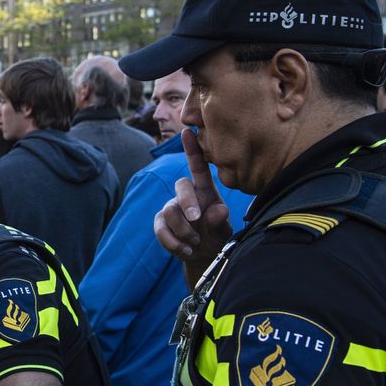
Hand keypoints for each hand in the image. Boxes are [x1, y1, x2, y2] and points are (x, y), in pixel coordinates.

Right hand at [154, 129, 232, 287]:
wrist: (202, 256)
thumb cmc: (216, 236)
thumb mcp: (224, 231)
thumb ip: (221, 221)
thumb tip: (218, 210)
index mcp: (205, 190)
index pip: (198, 166)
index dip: (193, 149)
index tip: (188, 129)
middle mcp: (186, 194)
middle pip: (181, 185)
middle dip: (188, 203)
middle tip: (196, 220)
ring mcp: (171, 207)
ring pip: (170, 211)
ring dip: (184, 231)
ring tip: (196, 243)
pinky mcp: (160, 222)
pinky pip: (161, 229)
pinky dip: (174, 243)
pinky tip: (186, 251)